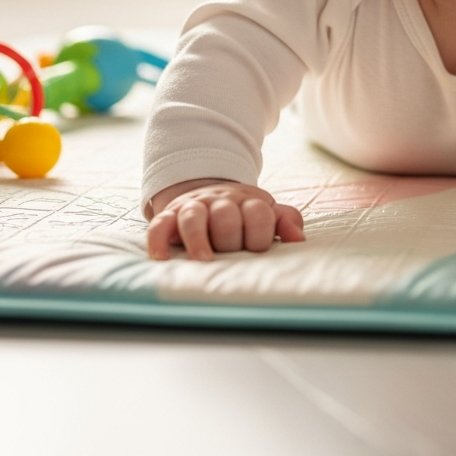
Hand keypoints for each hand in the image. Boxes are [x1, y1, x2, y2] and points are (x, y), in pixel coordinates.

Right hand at [146, 179, 304, 260]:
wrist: (207, 193)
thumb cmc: (241, 213)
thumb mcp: (266, 212)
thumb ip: (286, 220)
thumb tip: (297, 239)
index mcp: (247, 201)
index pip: (258, 214)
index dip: (260, 235)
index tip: (257, 251)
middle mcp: (220, 201)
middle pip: (226, 215)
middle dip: (230, 239)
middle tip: (231, 256)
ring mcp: (193, 207)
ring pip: (194, 217)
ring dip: (198, 239)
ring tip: (203, 262)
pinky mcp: (169, 216)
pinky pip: (159, 225)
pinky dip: (158, 240)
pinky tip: (162, 258)